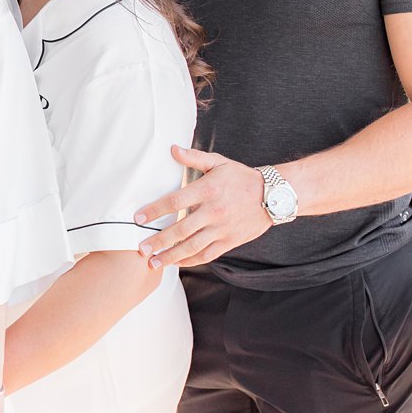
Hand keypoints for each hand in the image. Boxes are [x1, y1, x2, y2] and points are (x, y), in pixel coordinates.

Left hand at [133, 146, 271, 268]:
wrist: (273, 195)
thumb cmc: (242, 177)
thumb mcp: (219, 162)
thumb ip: (194, 158)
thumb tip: (173, 149)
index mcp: (207, 190)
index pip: (175, 202)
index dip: (154, 211)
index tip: (138, 219)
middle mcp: (213, 212)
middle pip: (180, 229)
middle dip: (158, 240)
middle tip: (141, 248)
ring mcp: (222, 229)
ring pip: (192, 246)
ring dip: (171, 256)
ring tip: (154, 262)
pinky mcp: (230, 241)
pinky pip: (207, 254)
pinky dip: (191, 260)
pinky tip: (177, 263)